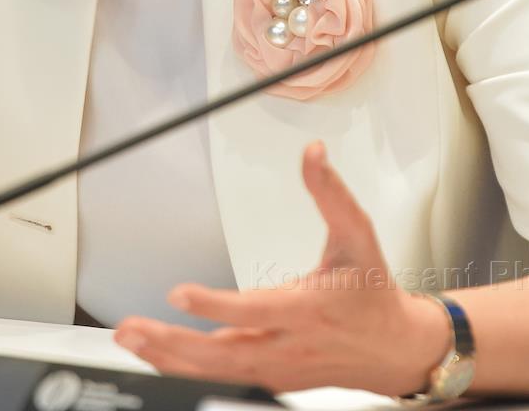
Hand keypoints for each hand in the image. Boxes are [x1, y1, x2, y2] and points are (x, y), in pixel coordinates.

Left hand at [112, 140, 446, 395]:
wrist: (396, 350)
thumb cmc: (373, 292)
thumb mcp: (357, 234)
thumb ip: (330, 192)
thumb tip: (313, 153)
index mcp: (308, 308)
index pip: (253, 310)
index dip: (213, 305)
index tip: (178, 293)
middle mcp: (289, 344)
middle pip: (224, 352)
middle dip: (173, 343)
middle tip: (133, 328)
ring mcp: (278, 366)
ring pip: (217, 369)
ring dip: (170, 357)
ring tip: (132, 338)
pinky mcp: (271, 376)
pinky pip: (223, 375)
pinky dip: (188, 366)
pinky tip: (160, 353)